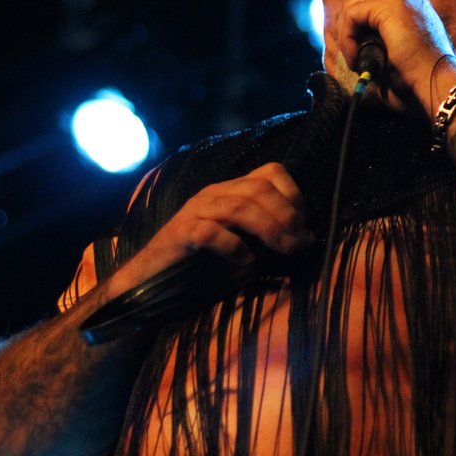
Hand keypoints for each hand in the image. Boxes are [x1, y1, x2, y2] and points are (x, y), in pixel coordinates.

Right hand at [100, 163, 309, 298]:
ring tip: (282, 251)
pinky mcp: (179, 235)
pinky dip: (233, 247)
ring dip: (268, 229)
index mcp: (230, 191)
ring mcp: (194, 212)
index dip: (293, 195)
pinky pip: (209, 233)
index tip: (304, 226)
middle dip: (286, 217)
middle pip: (259, 190)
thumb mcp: (242, 246)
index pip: (270, 172)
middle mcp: (213, 195)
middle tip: (299, 245)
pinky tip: (245, 263)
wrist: (148, 283)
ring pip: (238, 207)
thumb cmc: (200, 266)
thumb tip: (307, 239)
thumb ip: (268, 238)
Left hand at [334, 0, 455, 112]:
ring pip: (354, 2)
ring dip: (347, 31)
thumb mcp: (400, 57)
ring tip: (355, 59)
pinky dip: (347, 37)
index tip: (359, 54)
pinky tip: (356, 59)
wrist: (436, 81)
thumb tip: (357, 50)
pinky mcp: (388, 6)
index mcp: (415, 9)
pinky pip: (351, 14)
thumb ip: (381, 45)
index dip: (360, 25)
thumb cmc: (421, 80)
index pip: (377, 2)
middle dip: (350, 23)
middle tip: (353, 53)